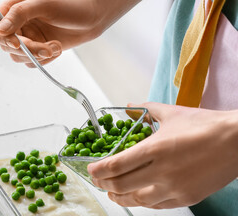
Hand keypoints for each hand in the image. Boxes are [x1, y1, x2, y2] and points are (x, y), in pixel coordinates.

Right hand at [0, 0, 100, 66]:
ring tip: (55, 47)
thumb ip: (20, 13)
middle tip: (45, 48)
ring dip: (36, 56)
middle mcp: (17, 23)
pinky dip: (44, 60)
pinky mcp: (38, 48)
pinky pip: (31, 62)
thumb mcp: (45, 4)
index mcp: (14, 6)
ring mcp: (28, 37)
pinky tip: (57, 48)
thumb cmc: (72, 3)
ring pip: (18, 56)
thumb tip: (0, 29)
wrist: (94, 16)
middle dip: (27, 49)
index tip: (17, 43)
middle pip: (5, 45)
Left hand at [87, 102, 237, 208]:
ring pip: (137, 200)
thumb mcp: (171, 113)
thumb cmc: (204, 125)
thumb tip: (127, 106)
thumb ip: (145, 109)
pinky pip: (157, 206)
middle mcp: (162, 172)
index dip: (98, 170)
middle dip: (104, 184)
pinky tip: (137, 197)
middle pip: (121, 185)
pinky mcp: (186, 198)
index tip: (90, 170)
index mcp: (155, 149)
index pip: (116, 165)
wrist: (237, 141)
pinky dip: (142, 202)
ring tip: (112, 193)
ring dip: (120, 197)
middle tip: (97, 180)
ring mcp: (174, 188)